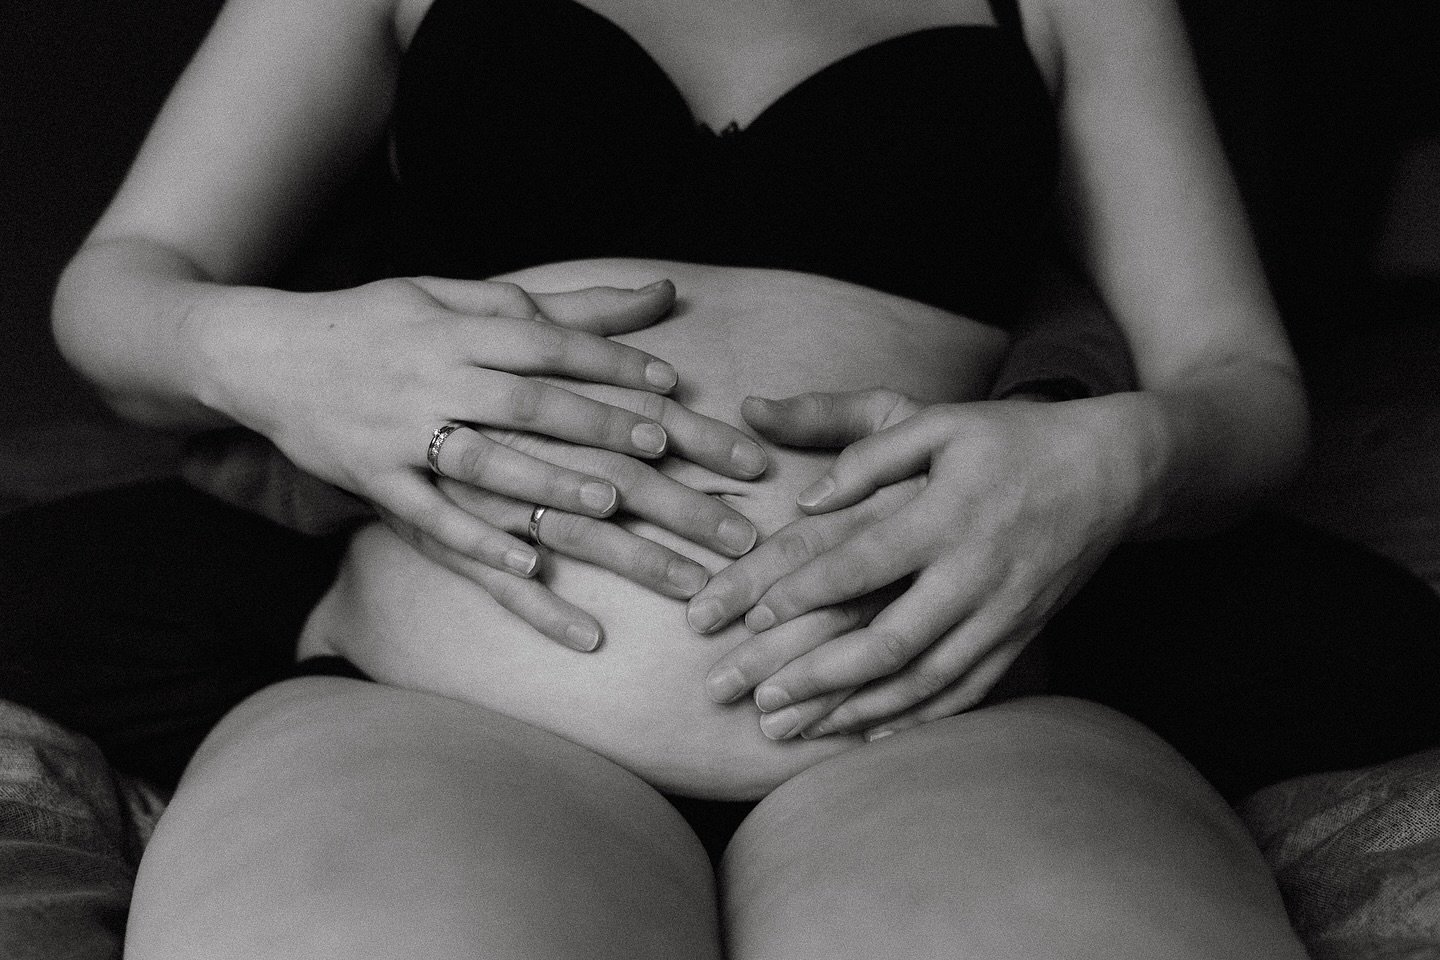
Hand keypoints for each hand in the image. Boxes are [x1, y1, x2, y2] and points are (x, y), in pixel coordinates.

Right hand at [205, 278, 765, 617]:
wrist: (265, 352)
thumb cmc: (377, 322)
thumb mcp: (455, 295)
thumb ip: (554, 304)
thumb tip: (657, 295)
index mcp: (459, 327)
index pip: (547, 343)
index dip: (609, 364)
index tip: (669, 388)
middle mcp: (434, 375)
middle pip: (530, 402)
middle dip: (600, 425)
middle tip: (665, 451)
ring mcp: (401, 431)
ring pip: (484, 460)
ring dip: (546, 481)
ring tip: (608, 503)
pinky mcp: (373, 479)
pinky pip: (429, 517)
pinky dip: (478, 542)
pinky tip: (529, 568)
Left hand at [688, 389, 1139, 737]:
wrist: (1112, 470)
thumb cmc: (1012, 439)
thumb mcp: (941, 422)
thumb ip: (870, 454)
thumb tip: (808, 501)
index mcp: (946, 515)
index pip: (862, 563)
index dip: (804, 593)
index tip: (752, 618)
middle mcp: (974, 573)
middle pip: (888, 641)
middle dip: (817, 676)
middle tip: (755, 700)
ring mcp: (1002, 613)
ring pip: (923, 680)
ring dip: (854, 710)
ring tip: (794, 729)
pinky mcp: (1020, 635)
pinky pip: (965, 691)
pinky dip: (915, 718)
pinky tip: (867, 734)